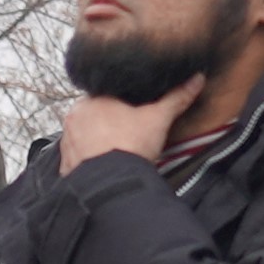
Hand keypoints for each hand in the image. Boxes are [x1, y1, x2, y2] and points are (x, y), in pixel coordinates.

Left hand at [51, 88, 185, 173]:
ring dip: (96, 141)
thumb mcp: (158, 119)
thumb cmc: (131, 145)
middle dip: (107, 122)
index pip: (105, 94)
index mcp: (91, 100)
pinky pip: (77, 158)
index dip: (121, 102)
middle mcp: (73, 118)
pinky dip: (89, 160)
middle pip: (93, 115)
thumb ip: (176, 98)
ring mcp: (67, 142)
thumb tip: (197, 78)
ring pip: (84, 136)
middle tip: (127, 133)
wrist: (112, 185)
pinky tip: (104, 165)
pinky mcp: (65, 166)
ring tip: (117, 149)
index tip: (132, 111)